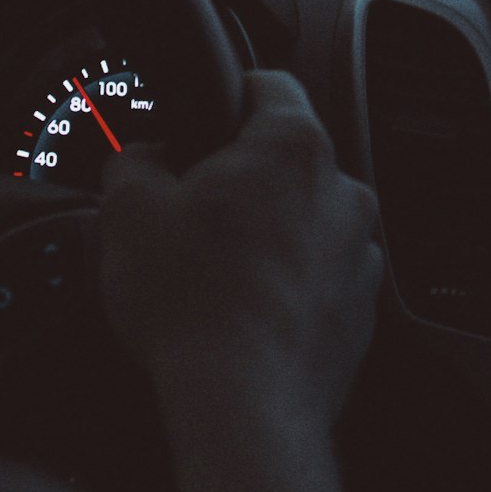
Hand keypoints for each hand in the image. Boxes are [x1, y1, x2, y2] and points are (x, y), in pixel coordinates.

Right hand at [98, 70, 384, 430]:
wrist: (244, 407)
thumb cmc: (194, 306)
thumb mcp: (128, 211)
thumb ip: (134, 160)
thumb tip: (143, 158)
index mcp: (293, 147)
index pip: (269, 84)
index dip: (226, 96)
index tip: (201, 123)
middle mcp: (343, 193)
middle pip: (287, 161)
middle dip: (241, 181)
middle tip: (190, 214)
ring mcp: (360, 256)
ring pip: (306, 223)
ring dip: (268, 237)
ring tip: (215, 275)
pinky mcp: (362, 314)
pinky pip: (320, 281)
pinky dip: (287, 289)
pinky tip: (242, 315)